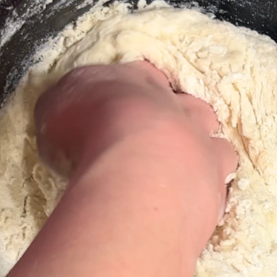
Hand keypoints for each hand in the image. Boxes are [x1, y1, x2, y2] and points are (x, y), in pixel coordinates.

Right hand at [36, 62, 237, 254]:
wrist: (139, 166)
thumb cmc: (90, 130)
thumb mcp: (56, 109)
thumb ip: (64, 108)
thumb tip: (64, 114)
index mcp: (137, 81)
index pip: (144, 75)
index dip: (138, 91)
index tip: (129, 106)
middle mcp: (177, 108)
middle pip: (190, 106)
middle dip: (180, 120)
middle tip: (160, 143)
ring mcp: (203, 144)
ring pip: (215, 143)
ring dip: (202, 154)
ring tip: (185, 172)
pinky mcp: (216, 182)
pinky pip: (219, 183)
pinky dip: (208, 190)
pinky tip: (195, 201)